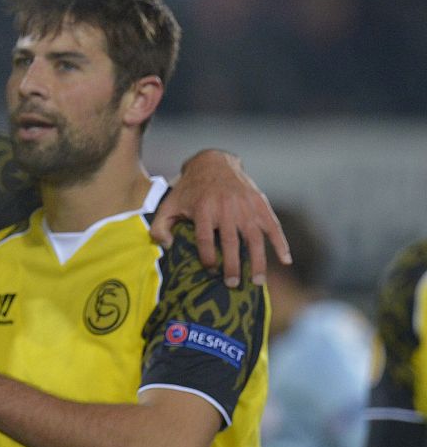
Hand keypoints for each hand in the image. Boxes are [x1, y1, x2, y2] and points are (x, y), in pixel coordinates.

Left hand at [152, 150, 289, 287]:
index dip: (208, 257)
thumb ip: (160, 226)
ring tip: (256, 282)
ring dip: (258, 261)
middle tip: (232, 284)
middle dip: (232, 265)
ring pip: (254, 238)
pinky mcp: (260, 203)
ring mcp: (245, 207)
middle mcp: (226, 208)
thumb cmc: (189, 189)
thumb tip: (166, 245)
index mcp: (203, 209)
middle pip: (230, 242)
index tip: (210, 271)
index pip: (205, 239)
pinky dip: (281, 243)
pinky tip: (286, 260)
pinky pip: (273, 226)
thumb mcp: (169, 204)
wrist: (213, 163)